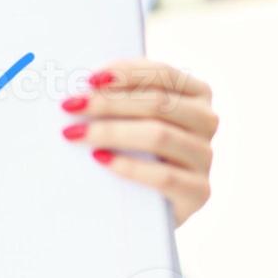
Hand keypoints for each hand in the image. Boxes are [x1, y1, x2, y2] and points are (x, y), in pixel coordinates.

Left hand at [60, 60, 215, 226]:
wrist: (147, 204)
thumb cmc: (134, 147)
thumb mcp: (132, 115)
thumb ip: (120, 94)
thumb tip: (79, 80)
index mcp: (196, 92)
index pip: (163, 73)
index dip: (125, 73)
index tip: (89, 80)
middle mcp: (207, 121)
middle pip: (158, 103)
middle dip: (109, 102)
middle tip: (70, 106)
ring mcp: (205, 157)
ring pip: (159, 135)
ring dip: (111, 132)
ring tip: (74, 133)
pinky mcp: (199, 192)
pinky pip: (163, 175)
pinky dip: (129, 165)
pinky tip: (100, 159)